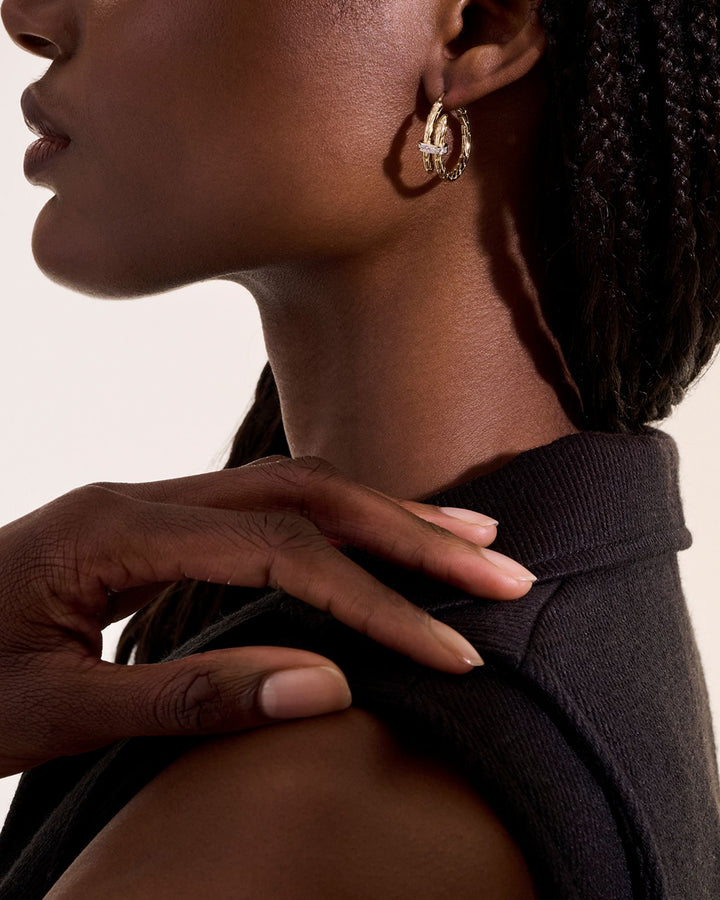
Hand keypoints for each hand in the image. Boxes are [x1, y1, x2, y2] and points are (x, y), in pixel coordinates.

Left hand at [0, 455, 534, 775]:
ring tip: (467, 538)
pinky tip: (375, 540)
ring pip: (290, 490)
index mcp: (116, 530)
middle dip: (408, 532)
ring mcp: (148, 507)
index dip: (374, 603)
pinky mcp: (152, 529)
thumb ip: (189, 697)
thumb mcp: (54, 711)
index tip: (449, 651)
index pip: (282, 555)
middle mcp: (143, 499)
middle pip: (304, 495)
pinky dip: (334, 523)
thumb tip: (328, 688)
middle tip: (500, 566)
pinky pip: (261, 510)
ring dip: (382, 514)